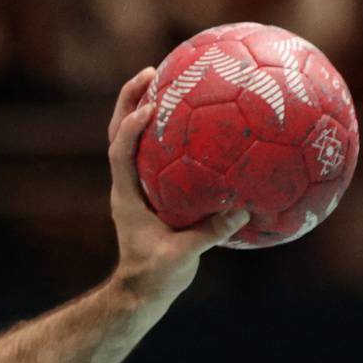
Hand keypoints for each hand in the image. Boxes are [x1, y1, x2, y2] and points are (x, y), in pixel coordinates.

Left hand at [107, 67, 249, 307]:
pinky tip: (203, 120)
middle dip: (132, 99)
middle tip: (153, 70)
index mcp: (127, 196)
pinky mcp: (153, 192)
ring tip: (171, 80)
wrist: (142, 292)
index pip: (120, 152)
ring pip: (137, 141)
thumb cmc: (155, 277)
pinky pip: (161, 155)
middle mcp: (128, 185)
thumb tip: (242, 211)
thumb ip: (208, 235)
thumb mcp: (182, 258)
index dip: (130, 127)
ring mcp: (138, 188)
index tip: (150, 105)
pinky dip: (174, 133)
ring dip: (148, 109)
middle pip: (120, 133)